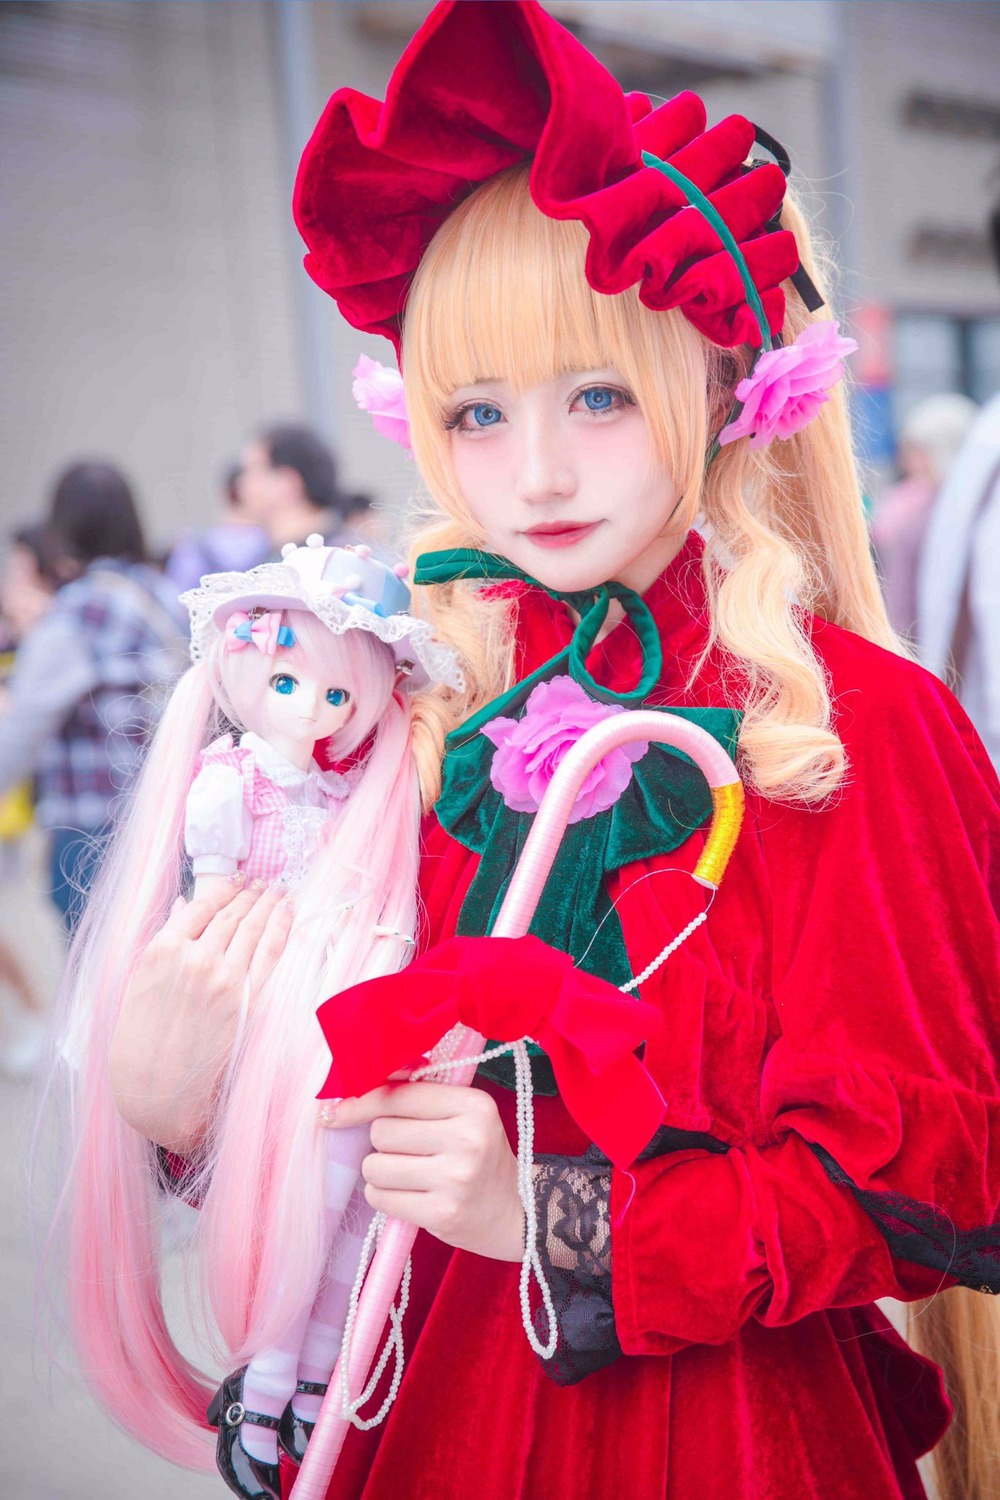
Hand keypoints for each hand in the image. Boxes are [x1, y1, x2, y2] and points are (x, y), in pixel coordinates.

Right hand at [109, 878, 292, 1151]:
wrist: (155, 1088)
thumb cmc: (141, 1038)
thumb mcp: (140, 982)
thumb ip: (166, 940)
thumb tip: (185, 905)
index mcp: (163, 950)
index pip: (203, 905)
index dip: (225, 888)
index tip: (239, 879)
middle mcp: (195, 958)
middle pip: (232, 915)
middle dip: (251, 894)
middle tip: (265, 882)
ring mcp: (223, 978)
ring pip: (253, 929)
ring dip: (269, 905)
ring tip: (279, 891)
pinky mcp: (246, 999)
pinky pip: (270, 954)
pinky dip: (281, 928)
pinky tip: (288, 913)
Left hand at [325, 1082, 524, 1262]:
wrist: (516, 1210)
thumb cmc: (480, 1155)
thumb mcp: (464, 1115)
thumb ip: (419, 1095)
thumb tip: (361, 1083)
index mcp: (473, 1105)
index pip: (397, 1096)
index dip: (361, 1102)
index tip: (338, 1111)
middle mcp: (467, 1139)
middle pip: (381, 1132)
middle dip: (382, 1142)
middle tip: (407, 1151)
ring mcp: (455, 1179)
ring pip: (375, 1166)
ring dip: (380, 1172)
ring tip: (407, 1175)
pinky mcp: (441, 1214)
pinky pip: (381, 1198)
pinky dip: (384, 1197)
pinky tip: (408, 1196)